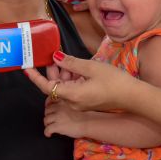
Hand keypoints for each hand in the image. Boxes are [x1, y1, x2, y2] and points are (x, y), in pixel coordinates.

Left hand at [24, 54, 138, 111]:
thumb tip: (56, 57)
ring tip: (68, 60)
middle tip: (54, 56)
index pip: (46, 87)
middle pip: (56, 87)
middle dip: (53, 72)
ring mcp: (81, 103)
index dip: (35, 77)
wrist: (133, 97)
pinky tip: (78, 68)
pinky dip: (73, 79)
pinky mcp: (87, 101)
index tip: (27, 68)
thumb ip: (71, 63)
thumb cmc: (115, 82)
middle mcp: (74, 102)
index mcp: (72, 95)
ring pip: (65, 87)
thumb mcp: (91, 68)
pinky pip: (74, 90)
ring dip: (64, 74)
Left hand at [44, 100, 87, 138]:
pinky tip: (49, 135)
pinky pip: (47, 129)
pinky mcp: (57, 126)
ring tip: (51, 128)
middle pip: (46, 111)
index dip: (48, 108)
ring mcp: (57, 117)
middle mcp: (58, 108)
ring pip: (46, 120)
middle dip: (48, 117)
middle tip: (51, 122)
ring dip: (47, 125)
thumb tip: (56, 111)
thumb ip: (63, 107)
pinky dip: (47, 133)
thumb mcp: (72, 107)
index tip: (49, 112)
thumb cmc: (83, 117)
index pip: (49, 103)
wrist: (87, 123)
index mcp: (62, 102)